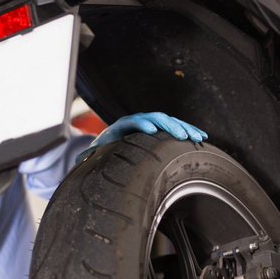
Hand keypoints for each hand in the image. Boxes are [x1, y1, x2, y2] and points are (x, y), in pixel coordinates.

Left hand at [76, 112, 207, 162]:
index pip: (132, 121)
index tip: (151, 130)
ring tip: (197, 136)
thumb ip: (88, 157)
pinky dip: (188, 131)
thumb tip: (79, 160)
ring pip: (169, 121)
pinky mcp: (159, 130)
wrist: (107, 144)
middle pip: (156, 118)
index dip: (141, 124)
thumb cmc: (101, 151)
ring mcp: (150, 123)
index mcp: (120, 127)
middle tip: (182, 136)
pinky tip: (200, 137)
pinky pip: (175, 128)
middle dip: (170, 125)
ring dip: (184, 128)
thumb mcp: (94, 154)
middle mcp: (137, 121)